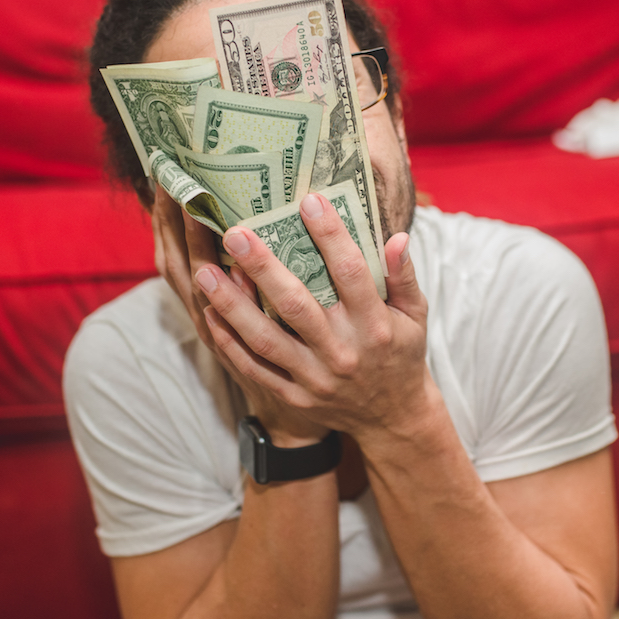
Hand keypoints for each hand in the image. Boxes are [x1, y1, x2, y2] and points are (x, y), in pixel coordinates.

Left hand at [194, 193, 433, 443]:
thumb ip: (404, 276)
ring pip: (265, 339)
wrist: (392, 418)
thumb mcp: (414, 315)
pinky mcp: (294, 396)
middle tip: (235, 232)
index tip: (308, 200)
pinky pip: (254, 368)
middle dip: (263, 267)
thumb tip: (396, 236)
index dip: (330, 235)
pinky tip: (209, 312)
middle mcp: (342, 352)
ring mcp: (314, 378)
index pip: (351, 273)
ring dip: (232, 304)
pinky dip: (229, 342)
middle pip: (296, 305)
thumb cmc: (401, 353)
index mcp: (374, 325)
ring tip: (204, 271)